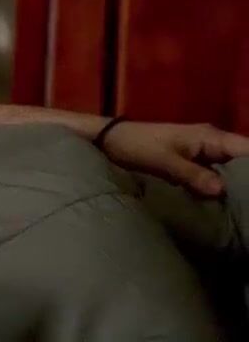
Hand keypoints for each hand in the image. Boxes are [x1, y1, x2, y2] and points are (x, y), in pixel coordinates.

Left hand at [99, 121, 248, 195]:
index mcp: (210, 136)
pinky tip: (225, 205)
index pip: (248, 149)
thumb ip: (192, 174)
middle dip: (248, 181)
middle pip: (244, 161)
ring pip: (232, 170)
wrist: (108, 141)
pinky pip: (216, 176)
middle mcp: (212, 142)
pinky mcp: (193, 164)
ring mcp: (203, 153)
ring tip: (243, 208)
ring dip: (237, 186)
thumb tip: (222, 190)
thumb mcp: (163, 161)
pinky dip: (222, 188)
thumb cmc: (135, 145)